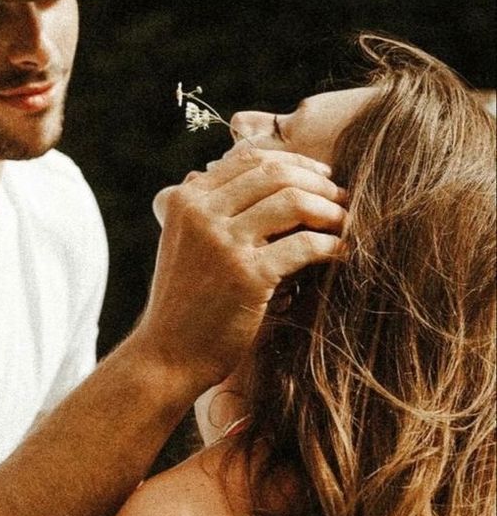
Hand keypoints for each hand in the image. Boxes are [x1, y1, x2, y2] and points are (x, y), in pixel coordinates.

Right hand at [135, 144, 346, 392]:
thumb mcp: (183, 242)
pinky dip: (330, 245)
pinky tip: (341, 252)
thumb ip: (207, 206)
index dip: (294, 162)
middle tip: (341, 198)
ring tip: (345, 222)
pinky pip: (304, 245)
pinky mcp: (247, 276)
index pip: (249, 161)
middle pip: (274, 175)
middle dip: (317, 182)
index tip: (322, 175)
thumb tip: (246, 169)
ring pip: (292, 201)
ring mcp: (222, 243)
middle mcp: (200, 214)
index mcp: (185, 201)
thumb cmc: (184, 301)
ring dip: (329, 209)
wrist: (169, 355)